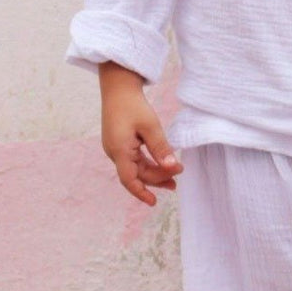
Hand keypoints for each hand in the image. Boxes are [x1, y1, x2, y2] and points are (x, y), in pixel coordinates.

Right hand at [99, 62, 183, 205]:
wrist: (118, 88)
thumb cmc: (133, 105)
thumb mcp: (151, 126)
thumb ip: (161, 149)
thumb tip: (172, 168)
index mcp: (119, 150)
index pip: (129, 179)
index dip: (141, 192)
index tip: (153, 202)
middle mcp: (114, 152)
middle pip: (136, 173)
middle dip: (156, 179)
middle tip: (176, 182)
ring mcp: (116, 148)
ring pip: (136, 167)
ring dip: (154, 172)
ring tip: (173, 177)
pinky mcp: (119, 143)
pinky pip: (134, 159)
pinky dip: (148, 163)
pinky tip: (161, 163)